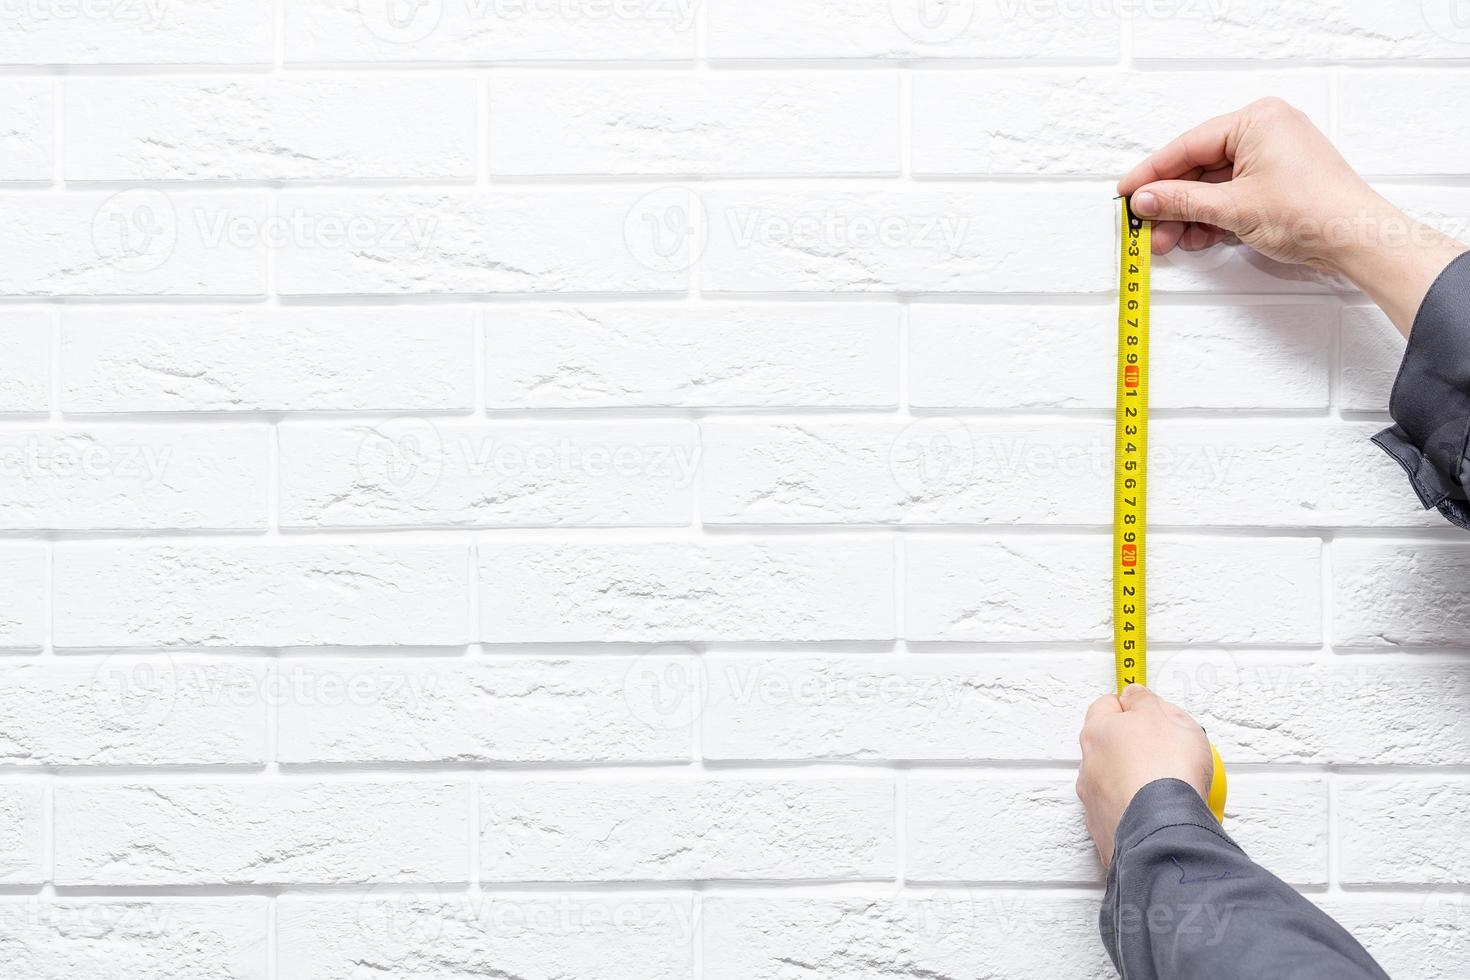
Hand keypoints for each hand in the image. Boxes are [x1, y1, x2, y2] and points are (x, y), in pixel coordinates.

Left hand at [1076, 684, 1212, 867]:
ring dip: (1134, 782)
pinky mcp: (1105, 831)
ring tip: (1168, 788)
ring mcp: (1094, 801)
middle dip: (1135, 747)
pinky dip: (1137, 812)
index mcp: (1098, 732)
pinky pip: (1122, 814)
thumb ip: (1147, 701)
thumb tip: (1137, 696)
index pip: (1107, 706)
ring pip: (1114, 783)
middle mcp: (1088, 766)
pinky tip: (1160, 812)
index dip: (1131, 707)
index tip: (1148, 712)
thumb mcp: (1168, 717)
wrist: (1165, 829)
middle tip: (1167, 751)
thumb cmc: (1166, 772)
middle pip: (1110, 746)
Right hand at [1118, 97, 1465, 335]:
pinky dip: (1213, 217)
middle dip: (1171, 202)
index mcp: (1256, 120)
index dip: (1152, 174)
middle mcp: (1265, 130)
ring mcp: (1272, 156)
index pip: (1187, 146)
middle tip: (1145, 225)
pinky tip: (1195, 237)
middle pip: (1198, 167)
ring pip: (1213, 186)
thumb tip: (1146, 199)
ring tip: (1169, 240)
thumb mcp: (1232, 208)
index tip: (1126, 193)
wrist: (1357, 239)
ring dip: (1189, 215)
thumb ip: (1180, 202)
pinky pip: (1232, 195)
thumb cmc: (1313, 211)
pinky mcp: (1278, 181)